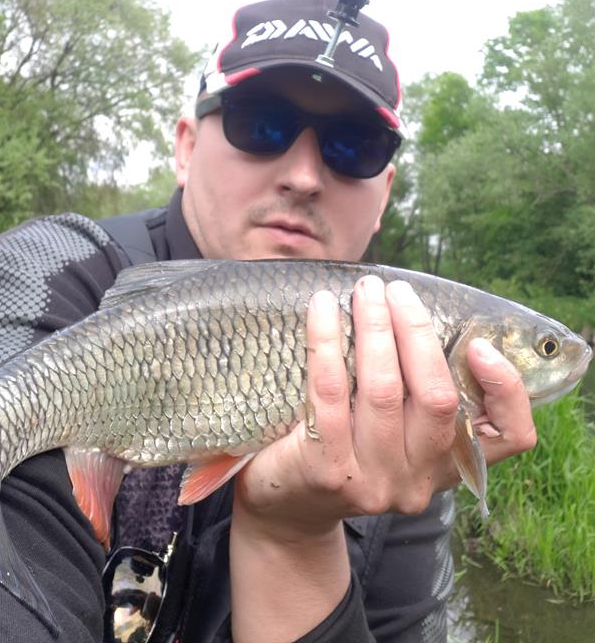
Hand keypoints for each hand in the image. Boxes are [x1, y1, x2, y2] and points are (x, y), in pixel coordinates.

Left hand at [234, 275, 536, 533]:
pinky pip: (329, 393)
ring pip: (383, 390)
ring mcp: (373, 481)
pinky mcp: (326, 472)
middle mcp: (417, 481)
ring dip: (373, 327)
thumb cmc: (342, 447)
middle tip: (394, 289)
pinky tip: (322, 310)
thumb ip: (414, 390)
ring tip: (363, 290)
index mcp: (446, 464)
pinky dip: (327, 342)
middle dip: (416, 330)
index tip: (481, 343)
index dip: (506, 388)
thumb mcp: (392, 430)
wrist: (286, 506)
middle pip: (436, 397)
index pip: (510, 437)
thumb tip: (414, 311)